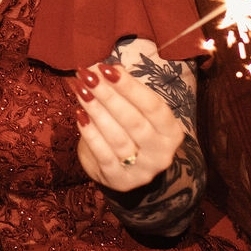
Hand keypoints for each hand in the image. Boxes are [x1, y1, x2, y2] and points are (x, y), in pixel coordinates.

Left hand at [72, 61, 186, 192]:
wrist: (129, 169)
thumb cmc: (133, 130)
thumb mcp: (137, 109)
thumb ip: (126, 89)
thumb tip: (107, 68)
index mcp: (171, 131)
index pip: (152, 105)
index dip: (129, 86)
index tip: (107, 69)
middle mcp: (161, 153)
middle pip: (134, 121)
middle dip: (109, 96)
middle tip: (88, 77)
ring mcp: (142, 171)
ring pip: (118, 138)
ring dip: (97, 112)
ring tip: (81, 92)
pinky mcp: (121, 181)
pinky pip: (104, 156)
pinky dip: (90, 135)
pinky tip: (80, 115)